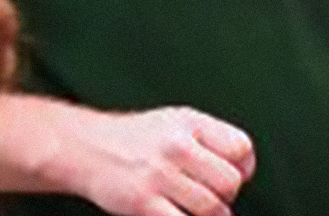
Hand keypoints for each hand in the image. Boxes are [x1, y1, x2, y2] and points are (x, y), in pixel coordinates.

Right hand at [63, 106, 255, 215]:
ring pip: (212, 209)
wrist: (85, 148)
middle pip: (230, 182)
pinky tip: (179, 215)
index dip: (244, 168)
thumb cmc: (133, 139)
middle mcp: (176, 145)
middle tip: (212, 197)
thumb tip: (243, 168)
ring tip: (193, 209)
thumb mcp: (172, 122)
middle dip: (225, 196)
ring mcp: (159, 175)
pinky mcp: (144, 203)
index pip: (241, 148)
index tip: (235, 175)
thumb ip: (207, 140)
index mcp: (189, 122)